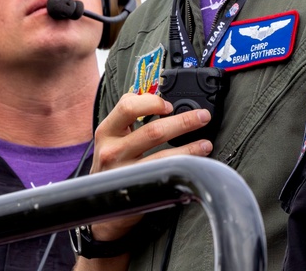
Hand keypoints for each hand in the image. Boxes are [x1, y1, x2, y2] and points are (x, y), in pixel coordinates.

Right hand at [88, 92, 212, 241]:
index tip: (170, 105)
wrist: (99, 203)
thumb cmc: (112, 162)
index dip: (152, 102)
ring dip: (189, 148)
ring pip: (162, 157)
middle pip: (153, 131)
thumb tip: (164, 103)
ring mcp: (124, 173)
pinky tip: (195, 164)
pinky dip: (183, 167)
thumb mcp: (113, 137)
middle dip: (184, 122)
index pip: (127, 107)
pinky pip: (164, 175)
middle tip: (203, 117)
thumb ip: (131, 117)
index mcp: (107, 131)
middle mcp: (112, 151)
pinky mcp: (136, 190)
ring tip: (205, 144)